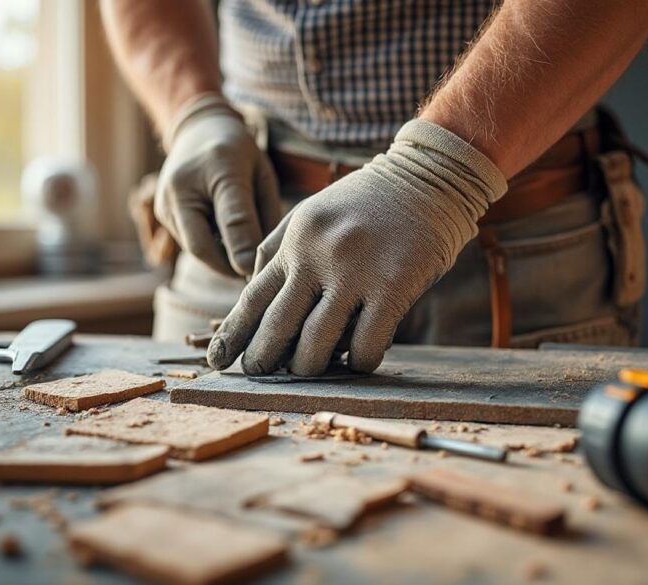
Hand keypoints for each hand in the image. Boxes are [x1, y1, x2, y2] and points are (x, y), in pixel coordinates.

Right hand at [155, 94, 280, 276]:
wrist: (198, 130)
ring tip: (242, 249)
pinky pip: (189, 242)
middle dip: (228, 266)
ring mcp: (164, 201)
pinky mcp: (160, 214)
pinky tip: (224, 237)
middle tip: (252, 275)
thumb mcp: (261, 174)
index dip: (244, 250)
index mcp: (218, 167)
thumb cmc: (239, 154)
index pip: (232, 218)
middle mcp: (182, 186)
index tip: (255, 272)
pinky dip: (210, 247)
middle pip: (201, 246)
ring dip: (220, 258)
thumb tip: (262, 260)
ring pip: (195, 249)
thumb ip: (263, 214)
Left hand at [207, 119, 507, 375]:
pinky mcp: (393, 285)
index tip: (218, 361)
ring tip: (311, 372)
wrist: (430, 175)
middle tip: (260, 376)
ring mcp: (355, 271)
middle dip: (262, 360)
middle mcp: (318, 256)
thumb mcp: (312, 212)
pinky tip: (359, 360)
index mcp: (295, 240)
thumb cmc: (369, 200)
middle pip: (276, 327)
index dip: (232, 336)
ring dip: (309, 369)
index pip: (252, 298)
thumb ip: (278, 248)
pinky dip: (358, 362)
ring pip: (316, 344)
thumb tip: (249, 291)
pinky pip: (366, 344)